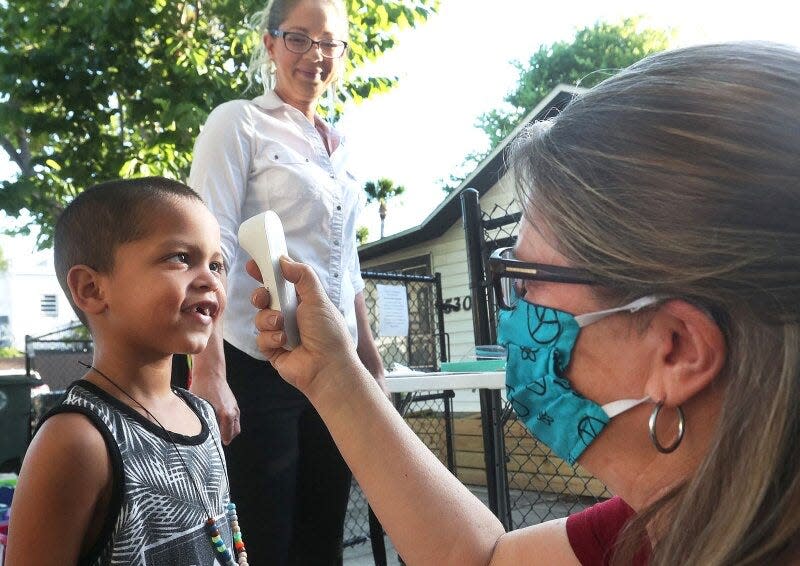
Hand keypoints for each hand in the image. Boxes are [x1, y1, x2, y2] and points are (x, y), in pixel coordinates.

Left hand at [190, 374, 240, 443]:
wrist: (210, 373)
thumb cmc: (201, 389)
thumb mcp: (199, 407)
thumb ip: (202, 422)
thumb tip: (198, 434)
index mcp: (226, 414)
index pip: (226, 437)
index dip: (218, 443)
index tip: (210, 446)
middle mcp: (233, 412)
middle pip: (234, 433)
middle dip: (225, 438)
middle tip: (213, 440)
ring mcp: (235, 407)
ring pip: (235, 426)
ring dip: (227, 430)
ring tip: (215, 431)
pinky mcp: (234, 404)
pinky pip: (235, 419)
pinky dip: (228, 423)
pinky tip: (217, 421)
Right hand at [248, 257, 360, 398]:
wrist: (328, 367)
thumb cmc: (329, 332)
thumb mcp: (318, 298)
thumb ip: (302, 276)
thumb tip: (283, 260)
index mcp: (302, 300)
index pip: (280, 282)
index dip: (266, 273)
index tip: (253, 266)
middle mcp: (290, 315)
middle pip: (264, 298)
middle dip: (261, 296)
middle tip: (265, 297)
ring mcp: (280, 333)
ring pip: (260, 318)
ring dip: (269, 319)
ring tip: (282, 324)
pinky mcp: (273, 350)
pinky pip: (261, 339)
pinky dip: (271, 338)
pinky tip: (284, 342)